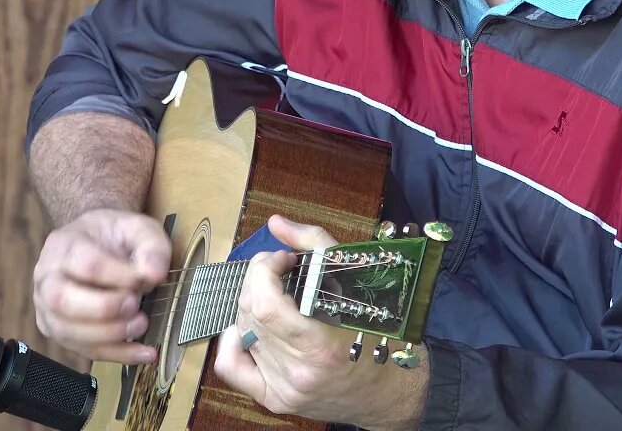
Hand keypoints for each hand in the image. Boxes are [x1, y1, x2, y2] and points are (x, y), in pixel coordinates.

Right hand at [32, 208, 170, 363]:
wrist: (97, 244)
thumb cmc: (114, 236)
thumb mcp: (138, 228)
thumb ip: (150, 246)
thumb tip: (154, 274)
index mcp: (62, 245)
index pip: (84, 264)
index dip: (117, 275)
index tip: (146, 279)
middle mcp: (47, 278)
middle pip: (62, 300)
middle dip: (103, 308)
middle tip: (135, 304)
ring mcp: (47, 308)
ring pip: (68, 331)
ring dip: (109, 334)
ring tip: (141, 324)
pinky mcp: (60, 332)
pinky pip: (84, 350)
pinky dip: (117, 354)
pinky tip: (144, 352)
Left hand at [213, 215, 427, 430]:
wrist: (390, 391)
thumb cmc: (380, 336)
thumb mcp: (356, 284)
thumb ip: (315, 245)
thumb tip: (276, 223)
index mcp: (321, 347)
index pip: (265, 304)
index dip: (264, 271)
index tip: (282, 259)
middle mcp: (299, 373)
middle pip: (250, 313)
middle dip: (258, 280)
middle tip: (279, 271)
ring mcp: (283, 390)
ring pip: (241, 333)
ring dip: (251, 304)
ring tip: (275, 297)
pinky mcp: (275, 399)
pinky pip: (231, 366)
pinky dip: (234, 339)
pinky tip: (253, 327)